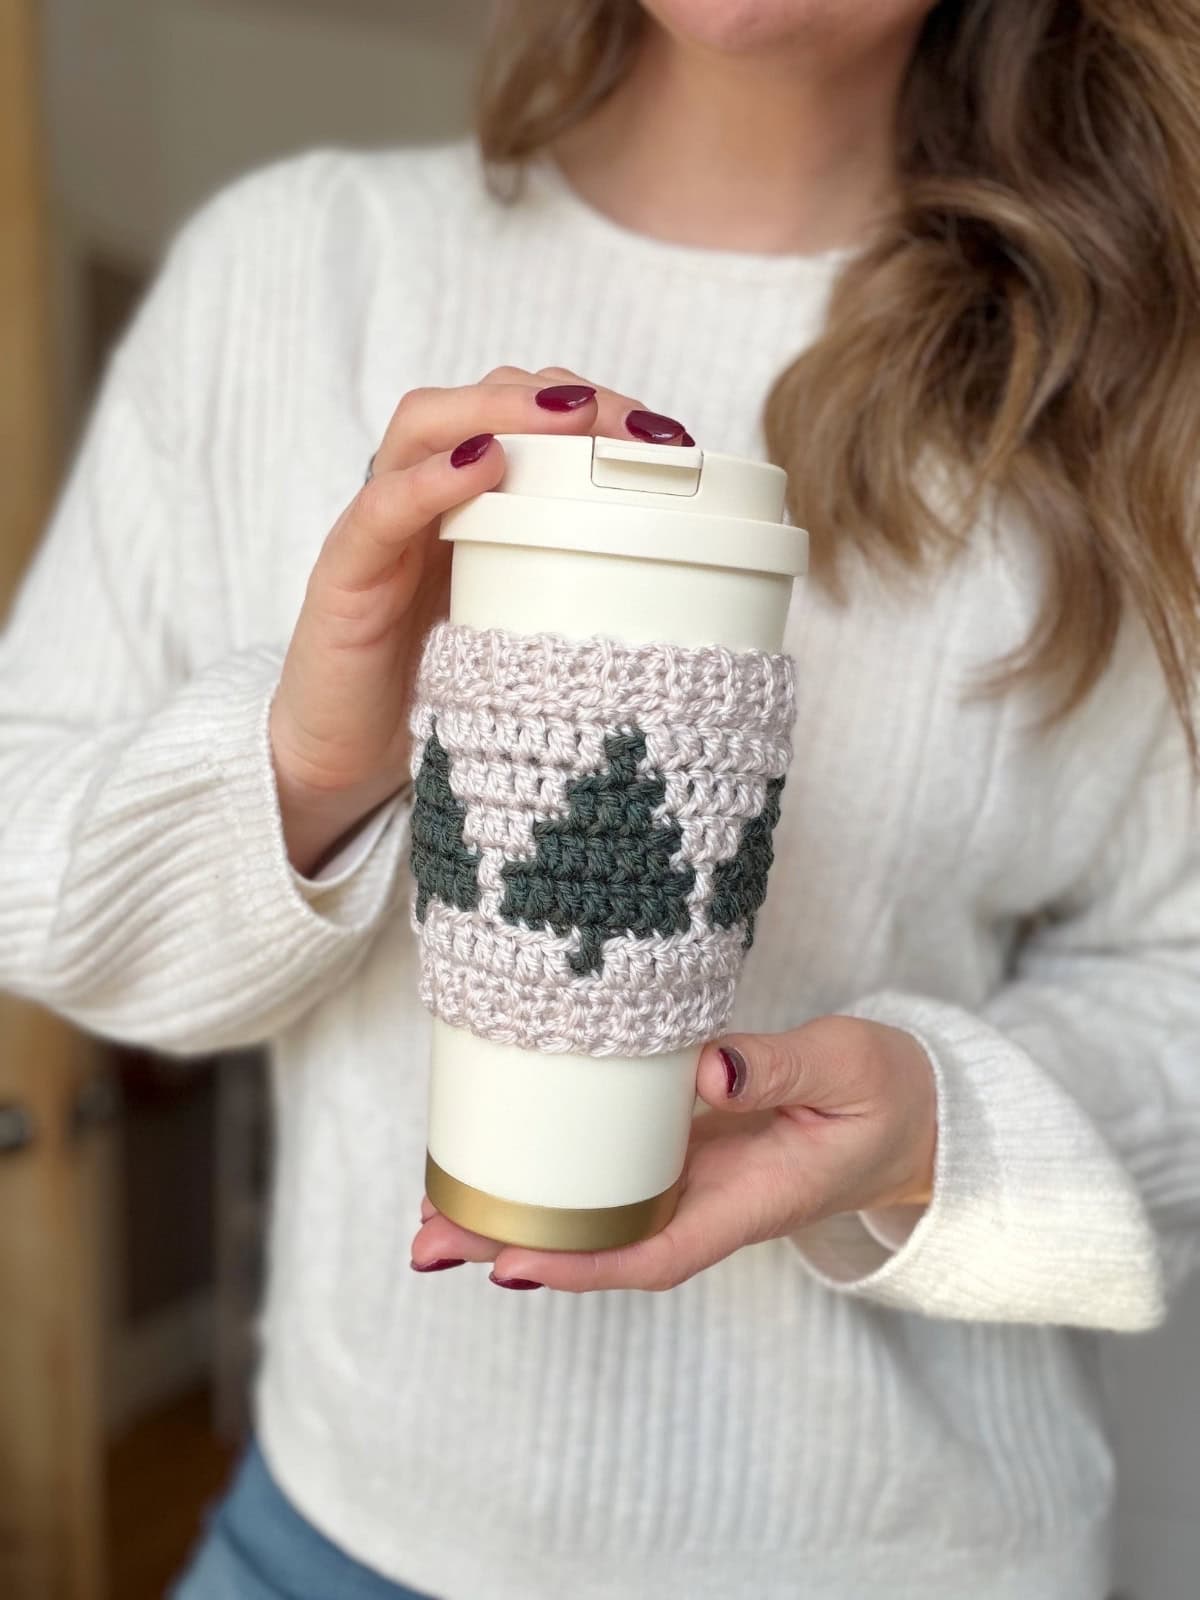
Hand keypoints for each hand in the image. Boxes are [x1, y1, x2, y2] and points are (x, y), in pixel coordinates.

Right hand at [270, 368, 689, 873]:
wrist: (344, 763)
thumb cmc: (443, 694)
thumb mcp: (531, 633)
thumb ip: (583, 592)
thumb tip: (697, 588)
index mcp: (473, 506)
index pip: (528, 417)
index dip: (597, 409)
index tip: (666, 438)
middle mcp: (423, 498)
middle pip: (482, 398)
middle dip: (564, 397)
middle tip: (633, 426)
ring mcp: (379, 530)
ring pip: (426, 423)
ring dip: (502, 407)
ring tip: (570, 419)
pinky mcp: (344, 576)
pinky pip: (380, 508)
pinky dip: (431, 478)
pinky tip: (482, 464)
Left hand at [411, 1016, 936, 1290]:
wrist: (915, 1111)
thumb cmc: (888, 1094)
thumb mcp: (847, 1068)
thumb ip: (781, 1068)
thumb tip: (707, 1072)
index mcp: (751, 1203)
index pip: (655, 1252)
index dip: (580, 1265)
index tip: (508, 1265)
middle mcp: (710, 1202)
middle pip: (601, 1243)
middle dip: (514, 1247)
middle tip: (428, 1239)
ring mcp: (694, 1177)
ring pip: (596, 1210)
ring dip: (517, 1213)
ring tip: (434, 1209)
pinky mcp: (687, 1144)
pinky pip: (612, 1168)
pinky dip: (553, 1169)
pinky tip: (502, 1155)